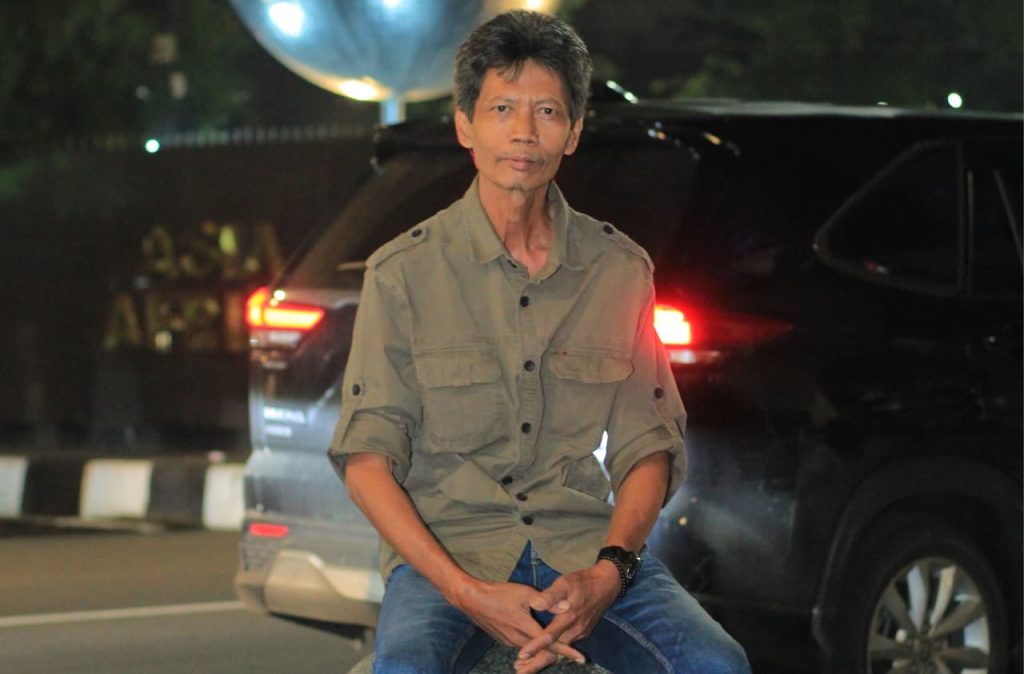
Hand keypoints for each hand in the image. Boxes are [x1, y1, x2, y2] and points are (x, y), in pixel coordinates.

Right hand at [450, 578, 584, 669]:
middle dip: (559, 655)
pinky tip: (538, 645)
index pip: (552, 643)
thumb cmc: (499, 594)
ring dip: (546, 653)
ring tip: (561, 652)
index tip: (582, 658)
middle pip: (543, 653)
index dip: (568, 651)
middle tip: (575, 656)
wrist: (472, 600)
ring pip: (533, 651)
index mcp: (526, 628)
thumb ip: (546, 601)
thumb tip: (567, 606)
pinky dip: (534, 649)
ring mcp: (510, 642)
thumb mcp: (524, 593)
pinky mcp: (504, 640)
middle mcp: (519, 640)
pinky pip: (523, 647)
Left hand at [514, 562, 620, 672]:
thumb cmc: (583, 581)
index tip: (521, 656)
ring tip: (526, 668)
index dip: (535, 647)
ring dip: (543, 660)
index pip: (549, 637)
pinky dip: (554, 654)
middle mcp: (574, 630)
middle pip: (554, 652)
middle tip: (519, 671)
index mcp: (568, 618)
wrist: (607, 584)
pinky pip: (566, 647)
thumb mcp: (566, 583)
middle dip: (536, 663)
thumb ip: (551, 595)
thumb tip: (536, 605)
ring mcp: (579, 633)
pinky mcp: (582, 632)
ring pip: (560, 652)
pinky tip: (544, 655)